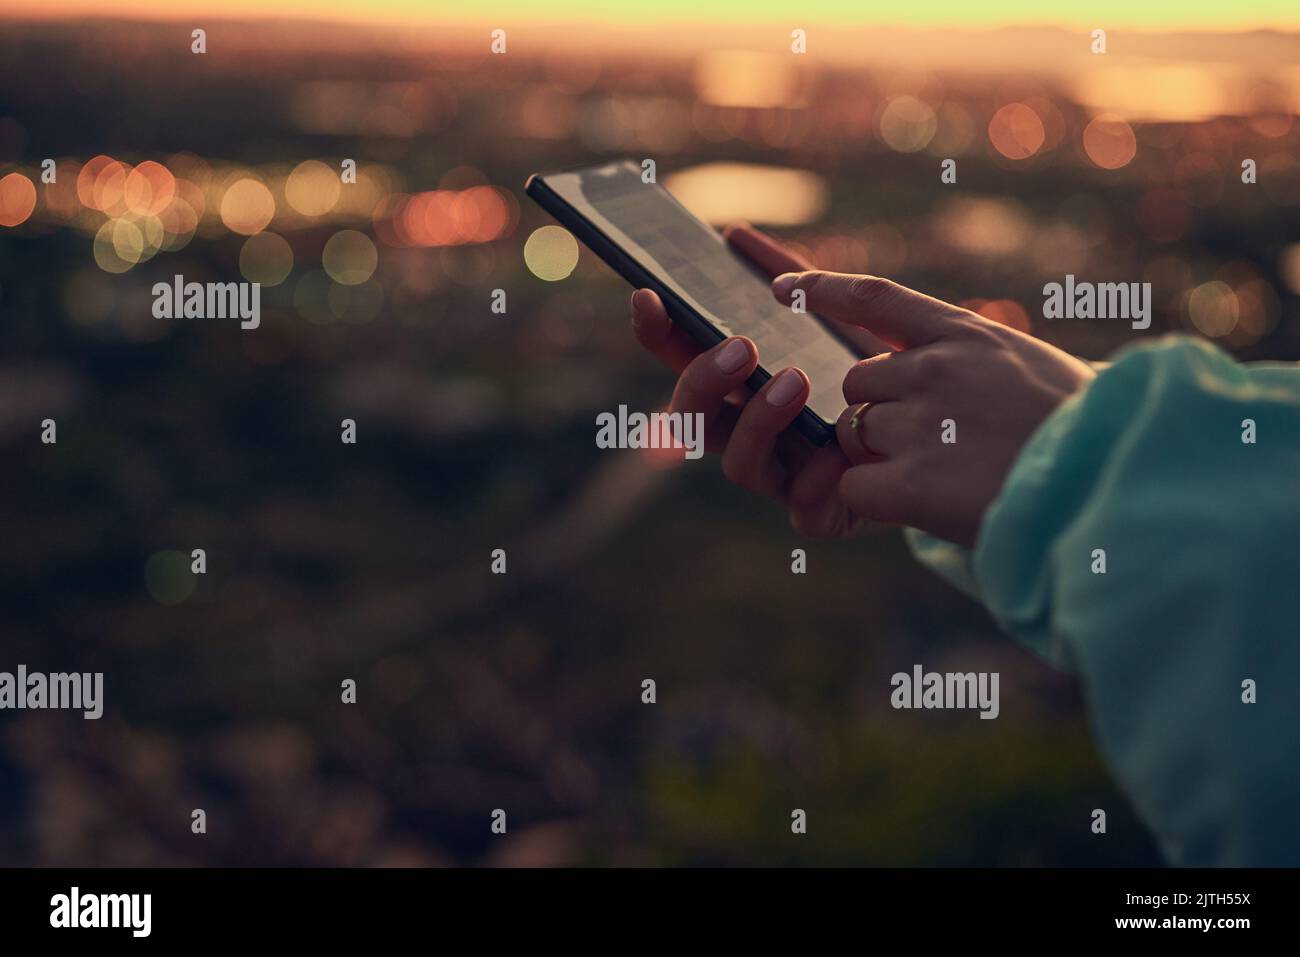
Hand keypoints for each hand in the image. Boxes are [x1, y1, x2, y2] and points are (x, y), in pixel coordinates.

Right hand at [630, 225, 880, 537]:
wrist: (948, 430)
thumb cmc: (879, 369)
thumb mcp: (840, 317)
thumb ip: (791, 279)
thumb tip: (734, 236)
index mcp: (741, 386)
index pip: (682, 360)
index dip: (658, 333)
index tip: (649, 296)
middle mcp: (749, 433)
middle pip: (694, 419)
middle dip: (703, 382)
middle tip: (739, 346)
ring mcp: (782, 476)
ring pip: (738, 465)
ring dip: (758, 421)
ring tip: (794, 380)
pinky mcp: (822, 513)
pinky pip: (804, 514)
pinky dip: (814, 487)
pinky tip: (833, 461)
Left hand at [770, 270, 1096, 546]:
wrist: (1115, 486)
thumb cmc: (1086, 433)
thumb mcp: (1035, 370)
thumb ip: (978, 363)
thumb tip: (926, 368)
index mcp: (969, 335)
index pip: (876, 298)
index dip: (823, 289)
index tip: (782, 286)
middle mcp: (938, 368)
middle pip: (858, 383)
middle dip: (876, 413)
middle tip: (933, 443)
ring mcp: (923, 422)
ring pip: (852, 433)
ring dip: (879, 457)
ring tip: (946, 474)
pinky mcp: (914, 480)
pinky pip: (857, 486)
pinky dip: (878, 501)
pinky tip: (928, 506)